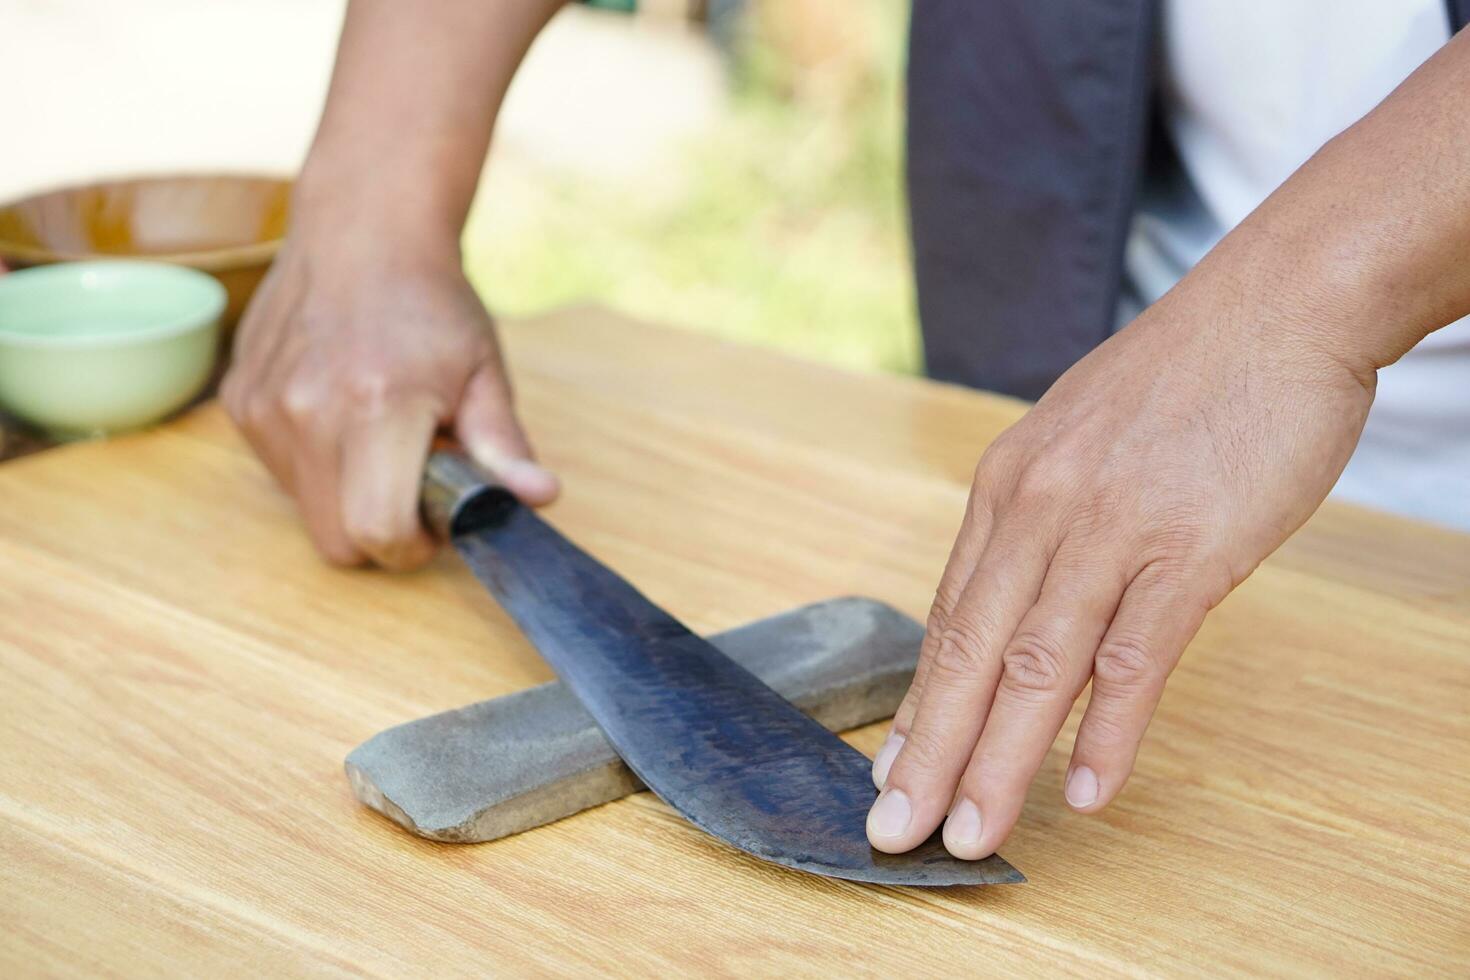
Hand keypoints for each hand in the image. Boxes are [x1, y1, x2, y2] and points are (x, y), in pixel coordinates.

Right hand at [222, 233, 557, 569]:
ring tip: (381, 437)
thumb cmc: (431, 301)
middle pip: (337, 541)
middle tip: (414, 486)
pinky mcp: (240, 401)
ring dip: (347, 497)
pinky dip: (316, 465)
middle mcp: (308, 411)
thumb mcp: (483, 372)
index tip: (436, 522)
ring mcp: (265, 407)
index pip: (378, 531)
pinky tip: (343, 412)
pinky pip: (281, 471)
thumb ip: (503, 446)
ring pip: (306, 510)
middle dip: (381, 535)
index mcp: (378, 406)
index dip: (413, 547)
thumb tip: (537, 499)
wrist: (361, 228)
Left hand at [866, 283, 1374, 857]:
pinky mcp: (1187, 548)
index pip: (948, 617)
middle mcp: (1038, 511)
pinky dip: (1105, 731)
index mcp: (1007, 488)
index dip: (918, 704)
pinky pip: (1134, 656)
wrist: (1277, 304)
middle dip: (927, 753)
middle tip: (892, 829)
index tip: (891, 766)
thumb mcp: (1079, 440)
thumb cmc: (1182, 379)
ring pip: (1036, 668)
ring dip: (998, 763)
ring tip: (969, 835)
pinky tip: (1085, 790)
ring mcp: (1109, 531)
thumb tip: (1016, 595)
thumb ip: (1041, 518)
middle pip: (970, 654)